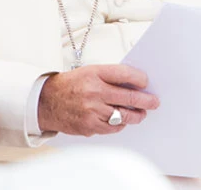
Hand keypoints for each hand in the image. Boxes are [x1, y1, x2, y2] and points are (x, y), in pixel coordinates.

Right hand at [37, 64, 159, 135]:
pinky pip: (113, 127)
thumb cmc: (70, 86)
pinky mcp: (89, 126)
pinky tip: (122, 120)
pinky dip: (120, 124)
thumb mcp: (89, 72)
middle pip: (129, 97)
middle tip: (154, 102)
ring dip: (136, 115)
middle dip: (145, 100)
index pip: (125, 74)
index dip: (140, 79)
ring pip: (123, 115)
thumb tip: (134, 84)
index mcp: (94, 74)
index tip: (146, 83)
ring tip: (141, 114)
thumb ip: (110, 77)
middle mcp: (94, 91)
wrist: (46, 102)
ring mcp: (92, 110)